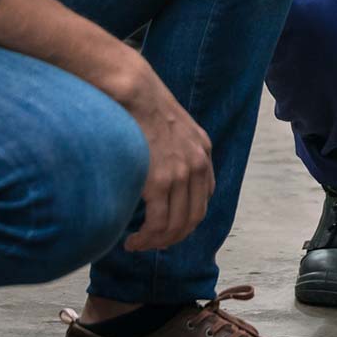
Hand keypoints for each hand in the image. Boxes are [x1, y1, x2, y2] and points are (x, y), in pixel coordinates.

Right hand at [118, 67, 214, 251]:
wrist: (133, 90)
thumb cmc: (141, 102)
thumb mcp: (171, 123)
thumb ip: (174, 146)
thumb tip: (158, 165)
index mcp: (202, 151)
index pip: (204, 197)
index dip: (187, 218)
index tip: (168, 226)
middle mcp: (198, 164)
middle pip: (194, 217)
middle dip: (173, 237)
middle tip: (153, 243)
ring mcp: (181, 174)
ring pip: (175, 226)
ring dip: (156, 242)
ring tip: (137, 245)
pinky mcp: (161, 181)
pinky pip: (158, 223)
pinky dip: (146, 239)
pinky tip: (132, 241)